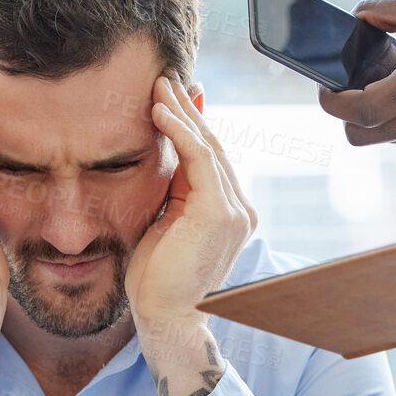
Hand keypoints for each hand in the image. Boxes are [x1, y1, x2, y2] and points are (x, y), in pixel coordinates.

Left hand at [128, 76, 256, 395]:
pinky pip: (200, 159)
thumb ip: (171, 190)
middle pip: (214, 145)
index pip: (211, 157)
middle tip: (164, 77)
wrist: (164, 317)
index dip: (192, 123)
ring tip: (157, 86)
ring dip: (180, 113)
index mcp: (228, 212)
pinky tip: (158, 112)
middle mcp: (239, 209)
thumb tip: (164, 155)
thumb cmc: (156, 279)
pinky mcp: (220, 213)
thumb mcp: (163, 223)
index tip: (171, 95)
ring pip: (208, 147)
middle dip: (188, 109)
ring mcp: (235, 211)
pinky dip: (179, 132)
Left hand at [314, 0, 395, 147]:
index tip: (327, 81)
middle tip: (351, 83)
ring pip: (383, 138)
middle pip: (361, 136)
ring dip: (374, 112)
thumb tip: (349, 23)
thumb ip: (385, 11)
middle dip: (345, 114)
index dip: (332, 100)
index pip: (363, 109)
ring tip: (392, 77)